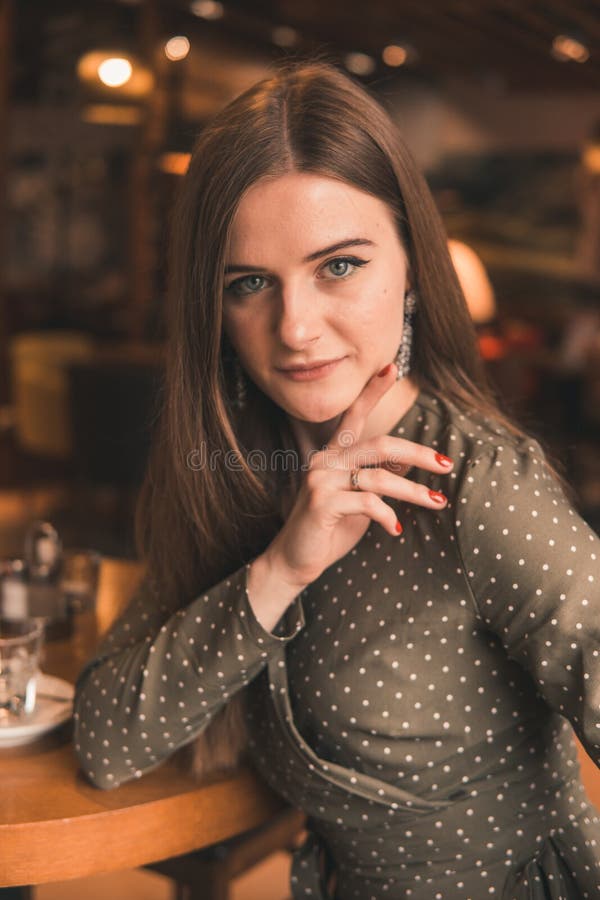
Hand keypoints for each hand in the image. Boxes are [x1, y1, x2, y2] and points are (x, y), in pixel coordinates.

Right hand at [265, 363, 453, 588]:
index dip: (373, 391)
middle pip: (380, 445)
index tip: (392, 366)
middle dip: (418, 453)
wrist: (295, 561)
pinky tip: (394, 529)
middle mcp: (325, 460)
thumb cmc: (330, 529)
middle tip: (446, 463)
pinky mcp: (321, 503)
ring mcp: (321, 480)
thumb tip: (410, 462)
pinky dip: (386, 516)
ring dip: (413, 492)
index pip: (354, 416)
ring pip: (379, 477)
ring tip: (437, 503)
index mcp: (333, 454)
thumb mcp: (359, 500)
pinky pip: (367, 502)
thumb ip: (378, 478)